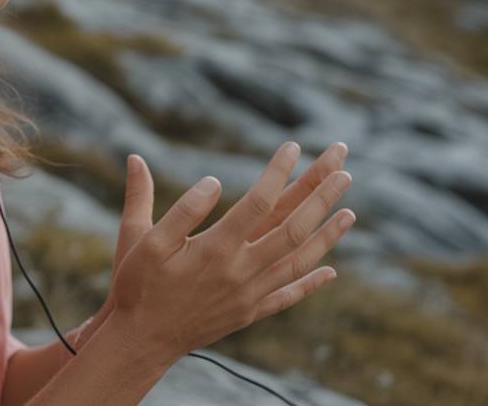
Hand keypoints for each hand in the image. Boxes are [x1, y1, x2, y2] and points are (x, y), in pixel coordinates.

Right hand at [108, 141, 354, 363]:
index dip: (278, 172)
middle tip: (343, 167)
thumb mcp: (141, 239)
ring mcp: (249, 295)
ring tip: (349, 210)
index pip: (258, 202)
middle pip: (292, 227)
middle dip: (320, 196)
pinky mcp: (248, 313)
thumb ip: (178, 208)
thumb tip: (209, 180)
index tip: (293, 146)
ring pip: (298, 260)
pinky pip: (288, 295)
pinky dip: (312, 282)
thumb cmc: (138, 285)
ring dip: (327, 234)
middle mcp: (240, 271)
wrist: (141, 340)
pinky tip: (332, 270)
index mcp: (215, 248)